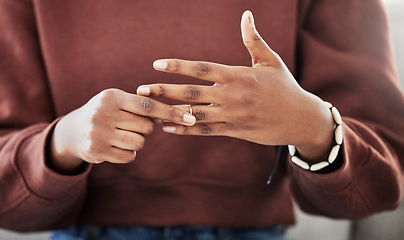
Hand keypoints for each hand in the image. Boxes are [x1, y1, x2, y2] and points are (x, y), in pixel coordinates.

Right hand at [48, 88, 195, 173]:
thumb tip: (177, 112)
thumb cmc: (105, 112)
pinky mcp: (96, 151)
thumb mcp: (118, 101)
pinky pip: (129, 156)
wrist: (72, 131)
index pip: (148, 105)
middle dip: (146, 128)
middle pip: (146, 126)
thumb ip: (142, 104)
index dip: (171, 112)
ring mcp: (98, 133)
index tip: (191, 118)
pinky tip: (116, 145)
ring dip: (137, 141)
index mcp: (111, 97)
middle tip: (132, 125)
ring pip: (139, 143)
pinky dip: (128, 153)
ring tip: (123, 135)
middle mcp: (103, 113)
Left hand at [137, 11, 333, 161]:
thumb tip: (246, 14)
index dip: (178, 66)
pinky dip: (185, 130)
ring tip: (148, 111)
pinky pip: (205, 131)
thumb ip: (253, 39)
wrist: (301, 118)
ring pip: (195, 114)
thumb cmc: (285, 87)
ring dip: (170, 112)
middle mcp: (232, 96)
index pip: (202, 69)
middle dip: (164, 90)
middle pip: (192, 92)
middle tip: (141, 90)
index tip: (156, 64)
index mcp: (238, 75)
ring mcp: (232, 115)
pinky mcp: (234, 131)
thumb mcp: (270, 60)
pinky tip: (168, 128)